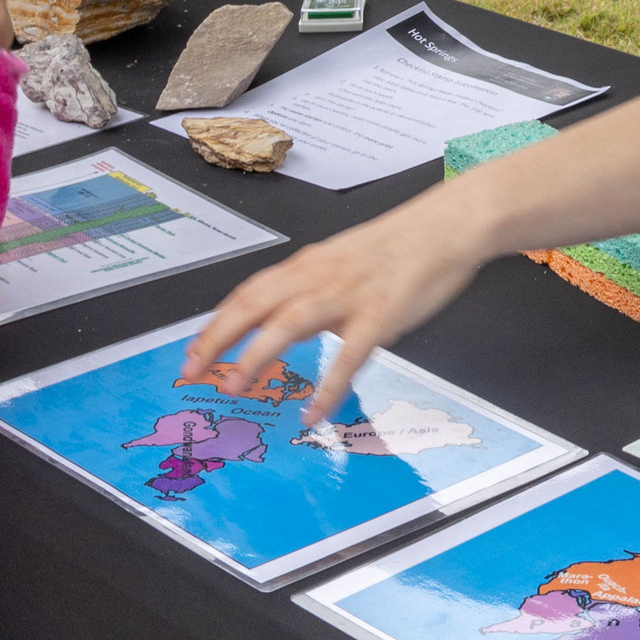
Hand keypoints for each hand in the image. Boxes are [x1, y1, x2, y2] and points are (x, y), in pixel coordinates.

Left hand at [179, 195, 491, 424]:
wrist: (447, 226)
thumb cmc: (399, 246)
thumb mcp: (344, 261)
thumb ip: (313, 290)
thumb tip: (286, 323)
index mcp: (309, 265)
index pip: (249, 293)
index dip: (217, 322)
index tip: (192, 350)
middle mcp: (319, 278)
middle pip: (255, 305)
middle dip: (219, 338)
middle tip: (191, 371)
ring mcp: (349, 296)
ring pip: (288, 324)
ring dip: (256, 356)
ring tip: (234, 387)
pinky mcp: (381, 315)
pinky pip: (349, 356)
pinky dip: (329, 387)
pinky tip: (314, 413)